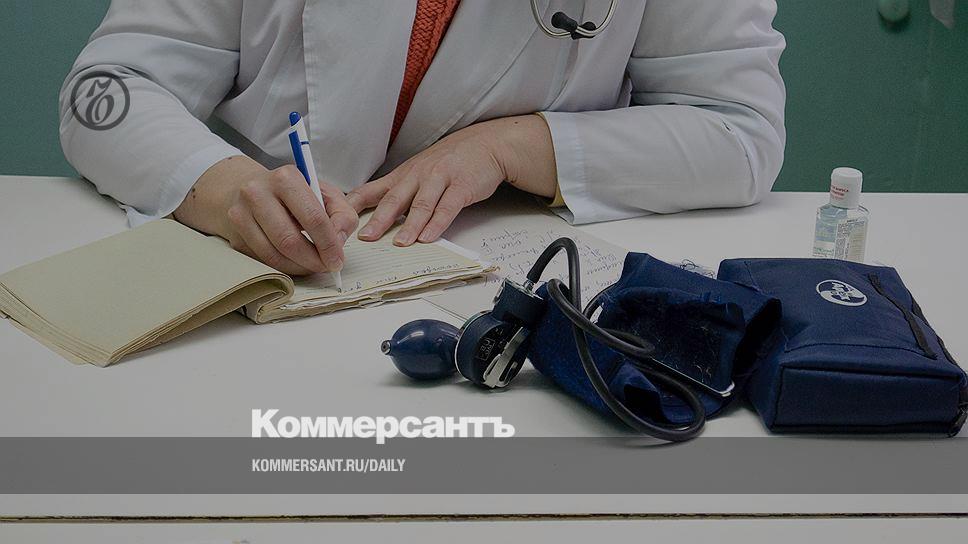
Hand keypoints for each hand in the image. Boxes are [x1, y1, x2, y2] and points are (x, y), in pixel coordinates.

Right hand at [174, 156, 357, 274]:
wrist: (246, 187)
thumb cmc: (291, 192)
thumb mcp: (323, 192)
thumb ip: (341, 214)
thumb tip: (339, 241)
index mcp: (286, 178)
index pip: (313, 217)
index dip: (329, 244)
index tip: (337, 260)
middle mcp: (258, 193)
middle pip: (290, 240)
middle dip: (313, 260)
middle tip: (326, 267)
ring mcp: (241, 214)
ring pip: (273, 255)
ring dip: (298, 267)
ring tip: (312, 265)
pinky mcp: (235, 234)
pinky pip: (262, 260)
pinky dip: (283, 267)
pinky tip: (294, 262)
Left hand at [346, 114, 557, 245]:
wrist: (485, 145)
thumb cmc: (449, 162)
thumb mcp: (417, 172)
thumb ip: (398, 193)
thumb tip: (373, 220)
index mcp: (402, 176)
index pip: (371, 190)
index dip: (354, 206)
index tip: (339, 222)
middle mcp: (417, 176)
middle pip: (394, 199)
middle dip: (379, 220)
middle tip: (366, 238)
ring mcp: (440, 179)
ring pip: (421, 204)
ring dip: (410, 225)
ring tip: (400, 243)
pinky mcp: (461, 186)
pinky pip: (447, 207)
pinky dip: (438, 223)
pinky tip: (430, 236)